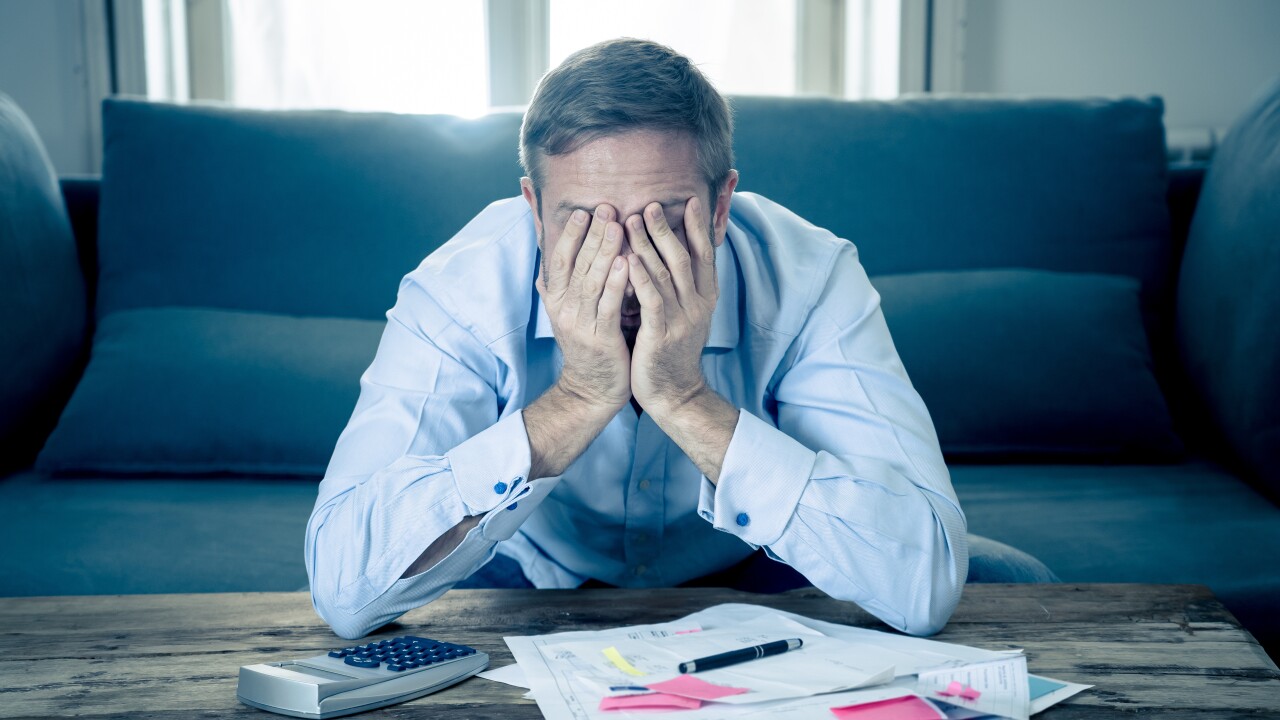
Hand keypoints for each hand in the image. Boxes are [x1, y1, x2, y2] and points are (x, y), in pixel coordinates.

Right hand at [536, 205, 631, 412]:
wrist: (591, 390)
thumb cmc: (588, 345)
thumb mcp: (568, 312)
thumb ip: (559, 282)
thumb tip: (545, 250)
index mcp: (556, 300)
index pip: (560, 259)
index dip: (571, 234)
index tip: (585, 211)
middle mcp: (564, 309)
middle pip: (576, 264)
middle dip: (591, 235)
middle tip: (606, 208)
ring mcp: (580, 325)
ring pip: (591, 281)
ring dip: (604, 252)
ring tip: (617, 226)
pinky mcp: (600, 339)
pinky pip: (608, 306)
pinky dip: (616, 283)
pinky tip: (626, 263)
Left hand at [625, 196, 718, 417]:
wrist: (675, 394)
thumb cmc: (671, 351)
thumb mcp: (684, 314)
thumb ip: (679, 286)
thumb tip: (670, 254)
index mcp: (705, 298)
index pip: (704, 255)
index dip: (698, 227)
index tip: (690, 200)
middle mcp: (697, 305)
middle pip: (682, 257)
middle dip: (666, 228)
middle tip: (650, 204)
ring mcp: (681, 319)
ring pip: (664, 274)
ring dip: (647, 245)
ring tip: (631, 221)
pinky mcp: (662, 334)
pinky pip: (651, 300)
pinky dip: (640, 278)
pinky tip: (627, 259)